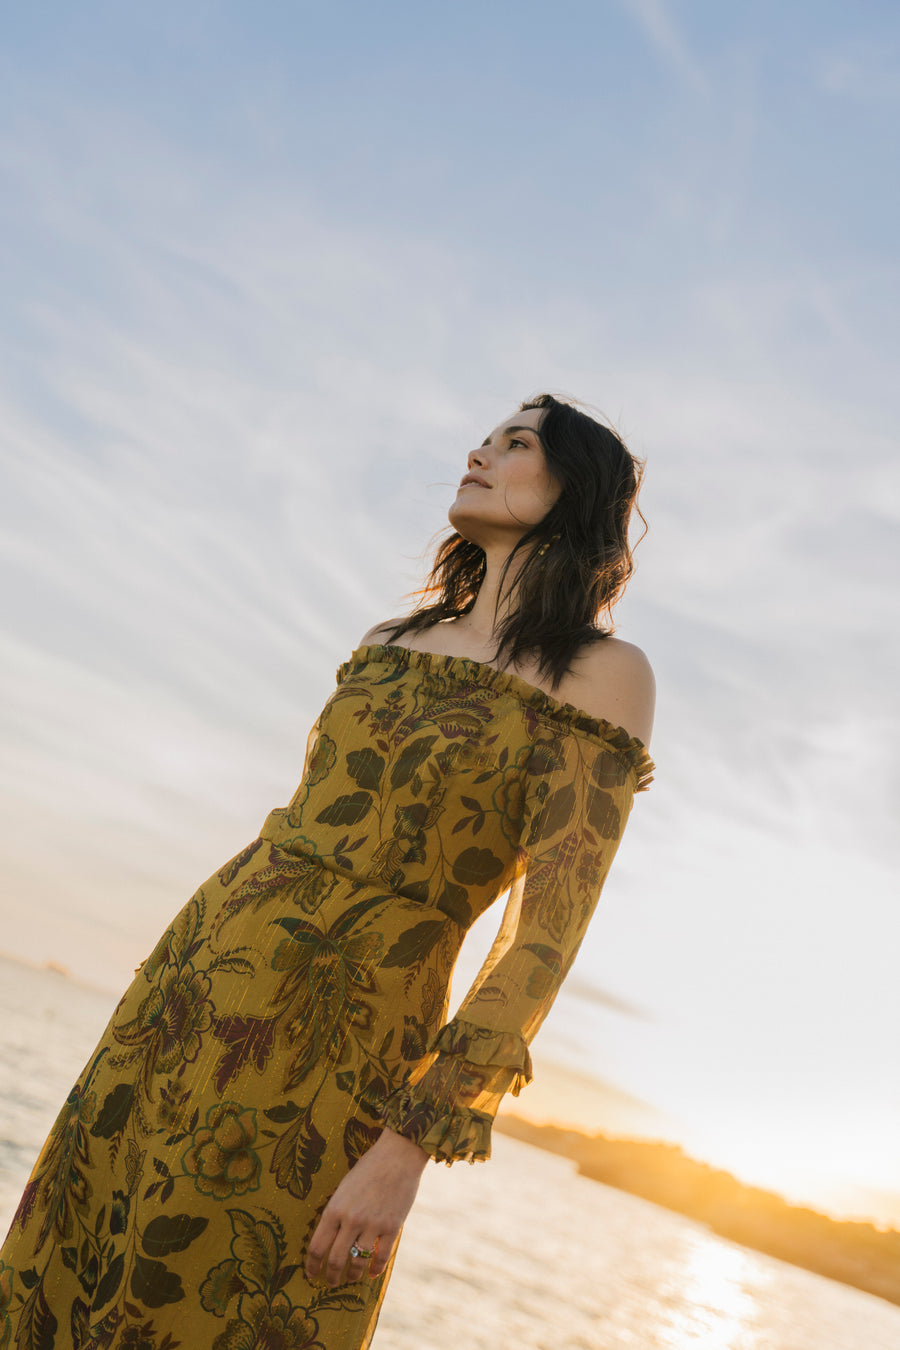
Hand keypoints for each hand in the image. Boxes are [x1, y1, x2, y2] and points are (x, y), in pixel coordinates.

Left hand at [305, 1127, 428, 1286]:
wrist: (397, 1155)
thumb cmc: (368, 1168)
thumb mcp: (344, 1188)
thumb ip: (337, 1212)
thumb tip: (330, 1237)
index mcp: (334, 1208)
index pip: (317, 1246)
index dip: (312, 1265)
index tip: (311, 1273)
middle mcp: (351, 1220)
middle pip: (335, 1260)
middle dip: (331, 1276)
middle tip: (331, 1282)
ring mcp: (372, 1225)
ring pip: (357, 1262)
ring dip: (352, 1275)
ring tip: (350, 1278)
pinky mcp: (392, 1227)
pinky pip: (381, 1257)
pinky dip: (375, 1269)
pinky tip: (372, 1273)